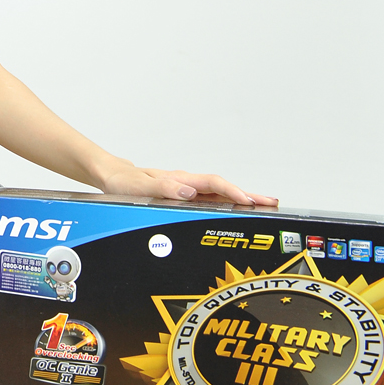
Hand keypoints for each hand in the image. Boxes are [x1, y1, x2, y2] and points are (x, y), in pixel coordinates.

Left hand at [99, 161, 277, 206]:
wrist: (111, 176)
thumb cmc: (123, 182)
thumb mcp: (139, 187)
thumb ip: (162, 188)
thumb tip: (188, 191)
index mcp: (179, 180)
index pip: (212, 184)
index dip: (232, 192)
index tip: (249, 200)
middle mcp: (186, 183)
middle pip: (223, 188)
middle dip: (248, 195)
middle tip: (272, 203)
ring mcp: (185, 189)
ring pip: (218, 194)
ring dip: (240, 199)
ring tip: (263, 206)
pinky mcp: (182, 196)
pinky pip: (208, 199)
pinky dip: (225, 203)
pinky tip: (235, 208)